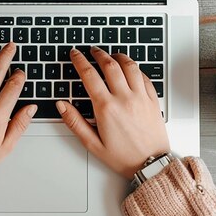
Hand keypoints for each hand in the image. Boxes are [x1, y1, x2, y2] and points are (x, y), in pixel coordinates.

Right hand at [57, 46, 169, 178]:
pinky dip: (135, 68)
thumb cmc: (124, 157)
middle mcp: (124, 98)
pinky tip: (130, 69)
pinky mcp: (152, 100)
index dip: (80, 61)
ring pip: (129, 66)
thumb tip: (62, 105)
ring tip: (111, 55)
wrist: (151, 165)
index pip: (89, 75)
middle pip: (110, 65)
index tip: (75, 54)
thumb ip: (75, 122)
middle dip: (99, 54)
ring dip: (118, 56)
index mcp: (107, 108)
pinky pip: (144, 76)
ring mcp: (140, 97)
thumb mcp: (93, 144)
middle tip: (93, 50)